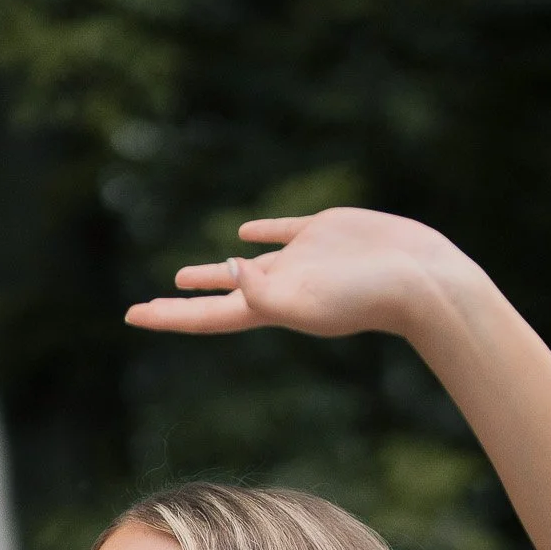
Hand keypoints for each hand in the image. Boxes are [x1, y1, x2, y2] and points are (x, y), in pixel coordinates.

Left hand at [124, 205, 475, 342]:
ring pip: (246, 267)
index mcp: (270, 307)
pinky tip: (244, 235)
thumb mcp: (309, 298)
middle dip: (180, 304)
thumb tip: (226, 269)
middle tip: (147, 306)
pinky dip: (260, 235)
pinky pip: (281, 233)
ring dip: (215, 273)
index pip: (206, 316)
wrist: (421, 281)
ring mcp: (301, 261)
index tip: (130, 315)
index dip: (167, 316)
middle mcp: (280, 287)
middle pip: (217, 297)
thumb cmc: (366, 297)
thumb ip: (264, 290)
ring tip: (184, 276)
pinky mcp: (324, 234)